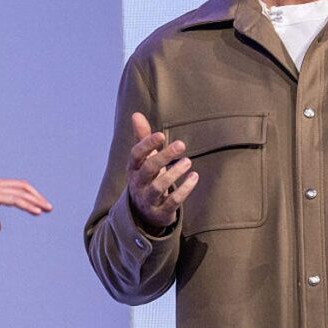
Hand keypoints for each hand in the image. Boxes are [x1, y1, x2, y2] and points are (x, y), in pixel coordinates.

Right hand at [0, 177, 51, 232]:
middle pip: (21, 186)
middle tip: (47, 207)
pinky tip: (37, 212)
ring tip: (47, 209)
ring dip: (36, 200)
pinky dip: (28, 205)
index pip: (12, 186)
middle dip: (36, 196)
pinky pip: (16, 199)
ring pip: (21, 192)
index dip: (26, 194)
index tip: (36, 204)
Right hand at [126, 112, 198, 229]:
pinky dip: (184, 190)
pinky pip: (171, 202)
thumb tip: (136, 114)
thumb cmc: (147, 178)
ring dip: (174, 174)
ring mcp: (147, 199)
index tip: (161, 134)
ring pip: (158, 187)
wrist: (144, 213)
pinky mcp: (160, 212)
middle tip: (181, 144)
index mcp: (132, 169)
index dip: (147, 144)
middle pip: (148, 169)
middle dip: (164, 156)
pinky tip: (194, 177)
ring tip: (188, 162)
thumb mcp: (143, 160)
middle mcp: (137, 184)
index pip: (136, 155)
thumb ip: (142, 138)